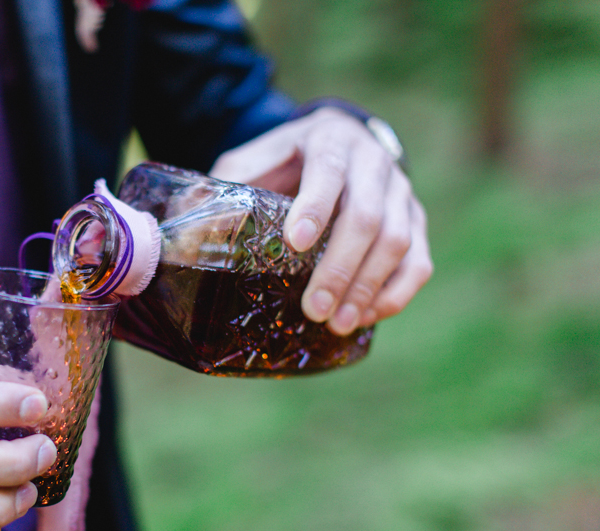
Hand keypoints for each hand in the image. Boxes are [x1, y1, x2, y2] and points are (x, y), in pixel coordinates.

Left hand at [209, 107, 431, 334]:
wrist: (334, 144)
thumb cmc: (281, 161)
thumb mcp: (247, 162)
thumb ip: (219, 189)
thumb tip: (180, 231)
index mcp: (329, 138)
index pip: (329, 171)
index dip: (315, 207)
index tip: (295, 243)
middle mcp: (374, 161)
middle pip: (368, 216)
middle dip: (340, 267)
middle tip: (314, 309)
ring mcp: (401, 191)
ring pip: (398, 241)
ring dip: (368, 287)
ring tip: (337, 323)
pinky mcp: (416, 220)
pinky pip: (419, 259)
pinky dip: (397, 291)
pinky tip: (370, 317)